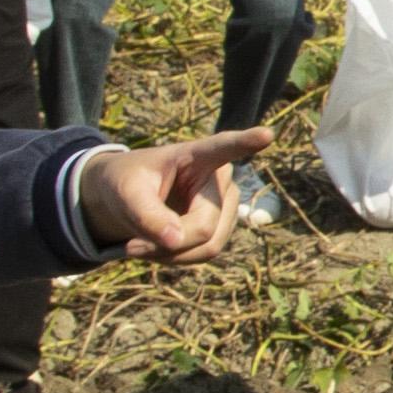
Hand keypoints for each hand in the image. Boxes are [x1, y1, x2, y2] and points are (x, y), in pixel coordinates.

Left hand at [77, 128, 275, 259]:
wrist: (127, 200)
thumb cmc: (126, 184)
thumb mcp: (125, 193)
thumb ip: (146, 214)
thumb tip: (176, 241)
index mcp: (195, 155)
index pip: (223, 148)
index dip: (246, 143)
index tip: (267, 135)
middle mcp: (220, 178)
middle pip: (204, 226)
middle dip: (167, 244)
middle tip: (130, 247)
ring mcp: (227, 204)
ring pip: (209, 246)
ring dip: (169, 255)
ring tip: (139, 247)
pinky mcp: (223, 226)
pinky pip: (205, 253)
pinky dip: (175, 258)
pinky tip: (156, 246)